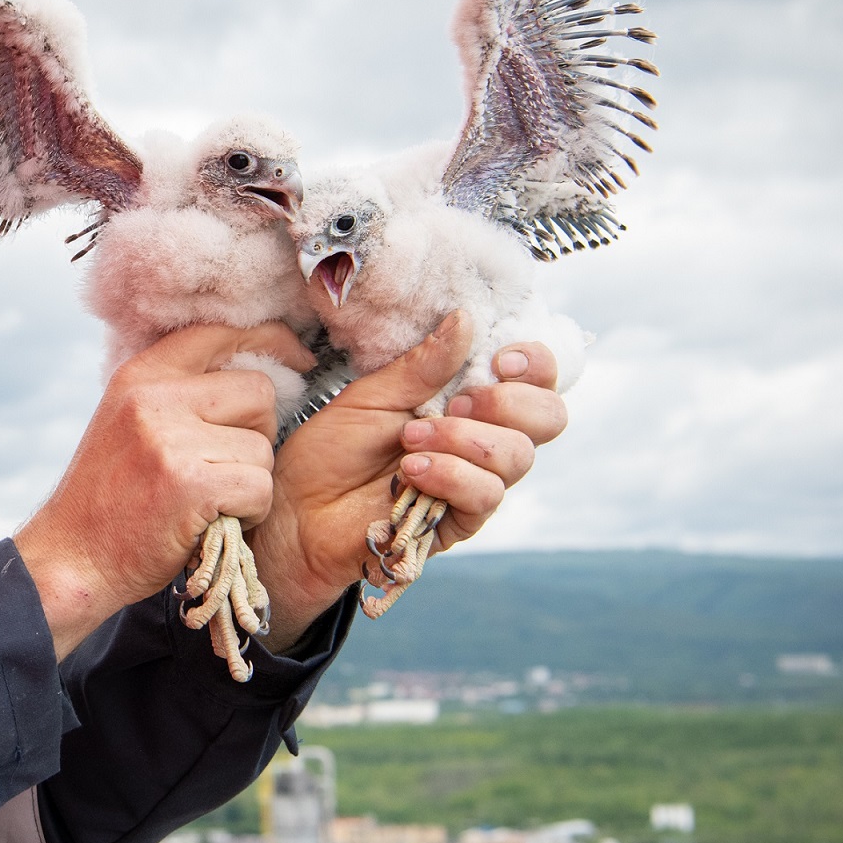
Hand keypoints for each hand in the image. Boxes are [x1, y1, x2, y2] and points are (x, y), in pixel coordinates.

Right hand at [16, 323, 313, 658]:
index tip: (296, 356)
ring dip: (251, 482)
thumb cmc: (109, 498)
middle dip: (258, 431)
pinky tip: (216, 522)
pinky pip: (260, 487)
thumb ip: (178, 393)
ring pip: (263, 447)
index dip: (270, 340)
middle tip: (227, 466)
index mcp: (140, 375)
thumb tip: (256, 367)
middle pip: (258, 391)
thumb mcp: (129, 422)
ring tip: (210, 501)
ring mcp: (171, 440)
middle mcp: (154, 398)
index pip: (220, 332)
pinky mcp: (191, 484)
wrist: (71, 558)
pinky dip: (250, 513)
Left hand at [249, 312, 566, 644]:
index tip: (501, 360)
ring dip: (463, 439)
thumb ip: (422, 365)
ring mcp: (474, 482)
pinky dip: (451, 475)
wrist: (295, 509)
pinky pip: (485, 496)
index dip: (535, 365)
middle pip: (547, 418)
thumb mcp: (372, 396)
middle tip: (456, 401)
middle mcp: (482, 441)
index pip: (536, 381)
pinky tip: (412, 472)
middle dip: (509, 402)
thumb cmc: (330, 451)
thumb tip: (466, 320)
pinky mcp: (458, 522)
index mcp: (467, 401)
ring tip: (410, 439)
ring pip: (516, 457)